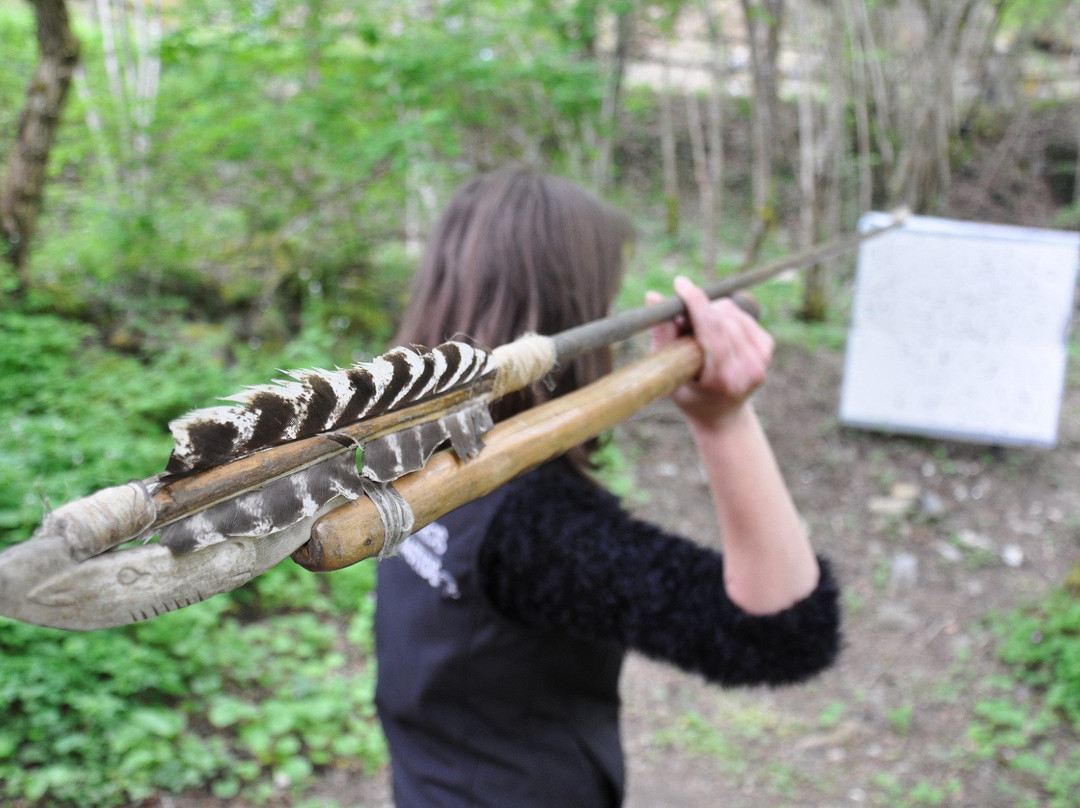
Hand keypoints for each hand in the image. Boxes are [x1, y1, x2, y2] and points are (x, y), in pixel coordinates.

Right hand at [647, 276, 773, 427]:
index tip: (680, 283)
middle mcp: (747, 370)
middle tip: (681, 318)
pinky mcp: (767, 349)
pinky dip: (725, 316)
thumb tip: (653, 295)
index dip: (696, 302)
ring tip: (697, 331)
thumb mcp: (668, 371)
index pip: (712, 331)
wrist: (720, 415)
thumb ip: (662, 334)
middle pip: (722, 318)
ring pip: (732, 312)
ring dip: (711, 312)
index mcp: (722, 379)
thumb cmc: (687, 392)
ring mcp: (760, 360)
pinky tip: (715, 331)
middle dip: (698, 308)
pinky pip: (742, 316)